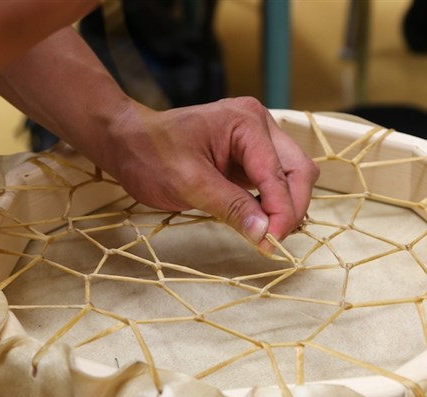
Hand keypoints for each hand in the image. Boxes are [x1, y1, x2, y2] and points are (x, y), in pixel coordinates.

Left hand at [100, 97, 319, 254]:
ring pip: (293, 176)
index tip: (272, 244)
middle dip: (291, 207)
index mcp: (246, 122)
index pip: (278, 173)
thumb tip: (266, 236)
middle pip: (298, 171)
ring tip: (267, 234)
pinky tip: (260, 221)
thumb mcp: (189, 183)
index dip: (281, 211)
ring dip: (286, 206)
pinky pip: (274, 181)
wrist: (127, 141)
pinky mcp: (251, 155)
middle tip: (273, 241)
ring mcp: (258, 139)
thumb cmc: (151, 154)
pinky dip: (273, 203)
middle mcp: (259, 125)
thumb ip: (232, 208)